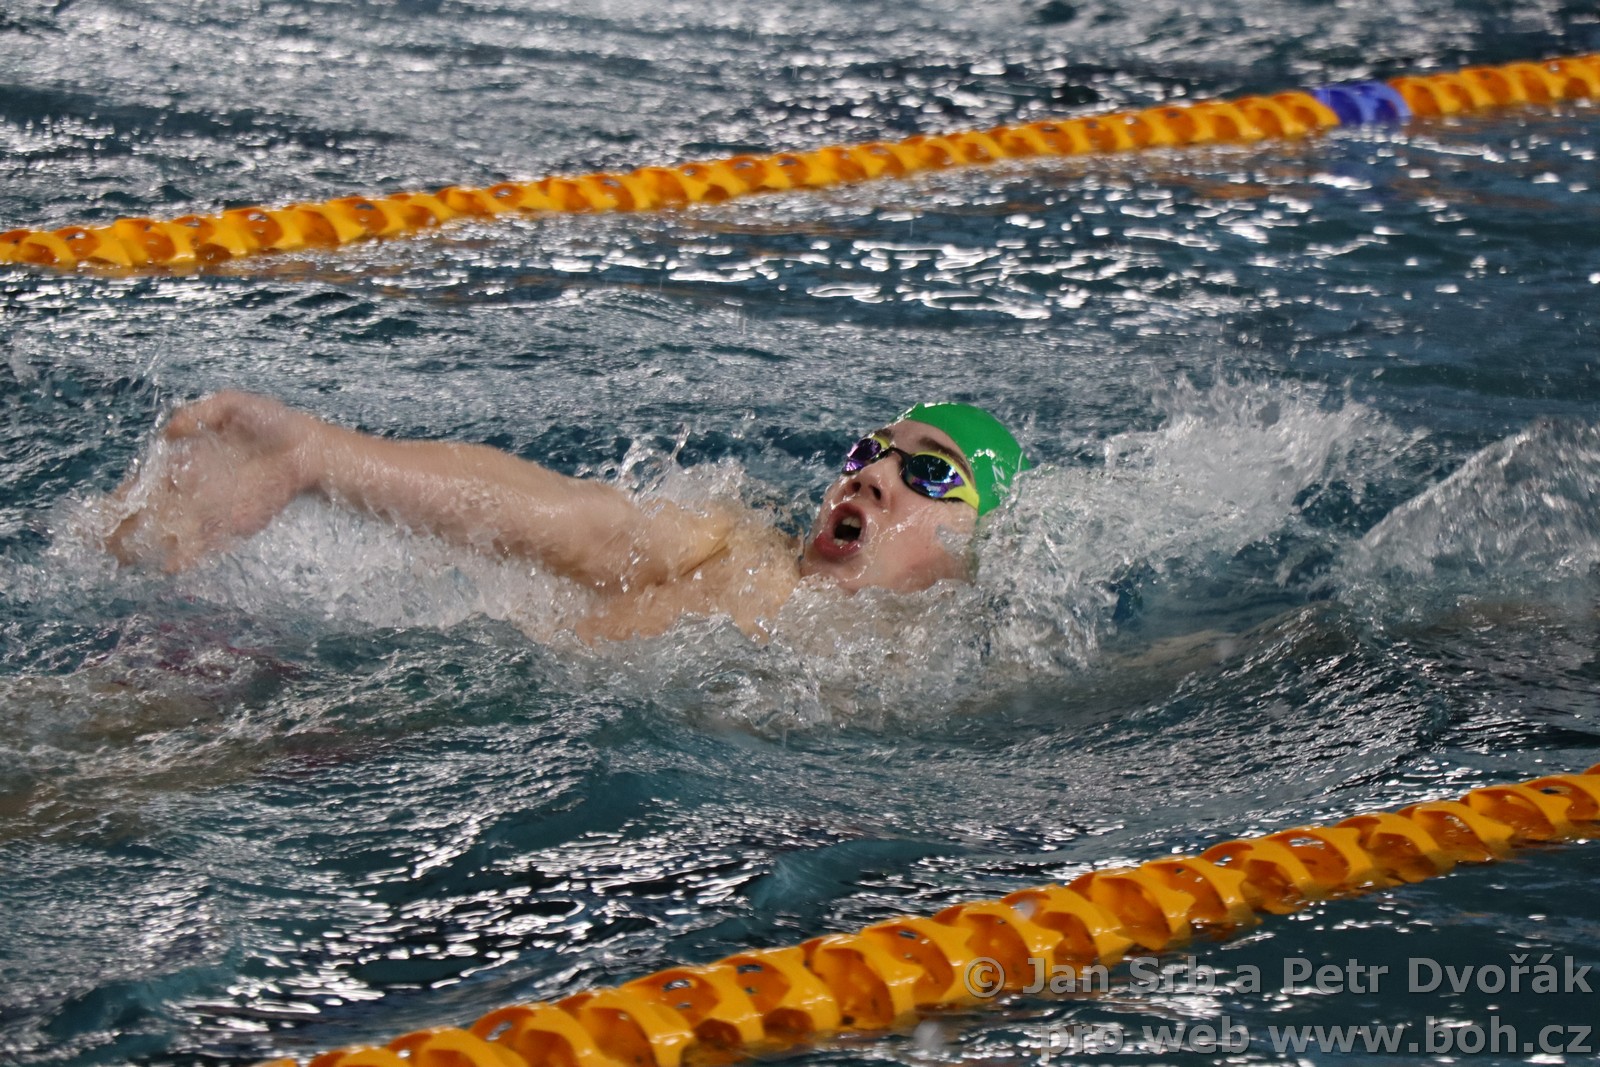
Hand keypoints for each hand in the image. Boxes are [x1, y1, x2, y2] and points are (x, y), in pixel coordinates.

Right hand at [105, 391, 322, 570]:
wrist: (309, 449)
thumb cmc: (273, 423)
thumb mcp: (232, 405)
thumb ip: (198, 413)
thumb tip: (168, 433)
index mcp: (186, 461)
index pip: (145, 482)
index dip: (123, 496)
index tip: (101, 509)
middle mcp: (194, 489)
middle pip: (151, 513)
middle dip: (125, 529)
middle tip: (103, 544)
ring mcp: (212, 509)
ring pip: (172, 532)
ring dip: (148, 548)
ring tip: (123, 561)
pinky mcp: (235, 523)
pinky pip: (206, 543)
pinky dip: (188, 555)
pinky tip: (169, 566)